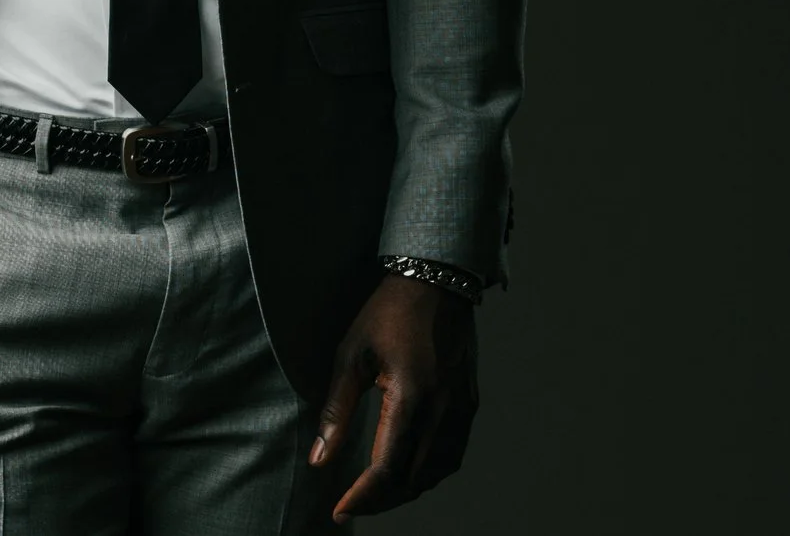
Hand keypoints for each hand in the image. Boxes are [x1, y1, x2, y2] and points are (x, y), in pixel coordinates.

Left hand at [311, 272, 478, 522]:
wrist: (437, 279)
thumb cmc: (387, 312)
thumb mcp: (351, 355)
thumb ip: (336, 411)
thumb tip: (320, 461)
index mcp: (412, 396)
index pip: (387, 468)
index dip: (363, 498)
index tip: (339, 511)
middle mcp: (443, 408)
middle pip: (414, 479)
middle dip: (382, 500)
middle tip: (352, 504)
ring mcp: (461, 406)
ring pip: (438, 472)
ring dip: (407, 489)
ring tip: (377, 493)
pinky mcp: (469, 401)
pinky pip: (453, 453)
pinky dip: (430, 472)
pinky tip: (410, 470)